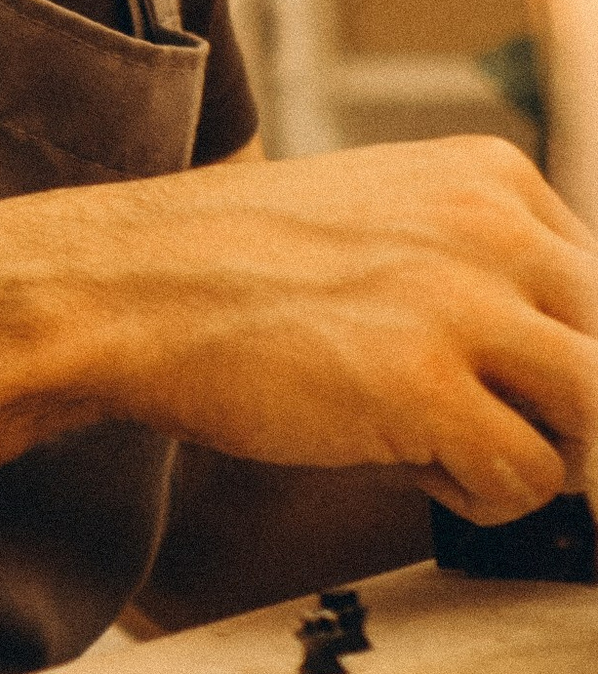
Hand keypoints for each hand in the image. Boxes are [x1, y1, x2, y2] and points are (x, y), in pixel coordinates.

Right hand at [88, 137, 597, 520]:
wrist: (123, 288)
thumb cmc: (236, 270)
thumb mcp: (385, 221)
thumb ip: (476, 263)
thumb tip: (562, 370)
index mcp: (491, 177)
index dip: (558, 356)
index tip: (506, 385)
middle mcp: (494, 228)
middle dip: (563, 412)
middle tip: (484, 429)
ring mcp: (462, 303)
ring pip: (597, 415)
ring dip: (536, 455)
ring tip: (454, 449)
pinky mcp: (424, 386)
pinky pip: (527, 478)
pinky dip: (483, 497)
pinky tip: (413, 468)